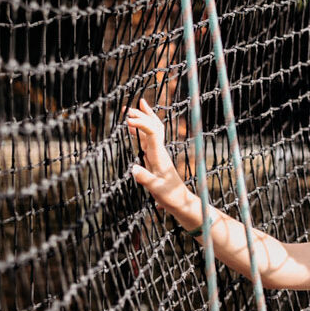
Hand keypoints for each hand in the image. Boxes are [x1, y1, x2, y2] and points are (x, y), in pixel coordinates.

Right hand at [126, 97, 194, 217]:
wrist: (181, 202)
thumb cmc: (171, 197)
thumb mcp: (157, 190)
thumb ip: (146, 179)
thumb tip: (133, 168)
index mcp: (159, 156)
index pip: (151, 132)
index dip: (141, 123)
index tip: (128, 120)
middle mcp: (159, 152)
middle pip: (153, 127)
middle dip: (142, 115)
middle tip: (128, 107)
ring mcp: (157, 154)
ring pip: (151, 131)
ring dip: (142, 119)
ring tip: (131, 110)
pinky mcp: (155, 159)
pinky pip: (147, 141)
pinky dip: (140, 132)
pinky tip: (132, 130)